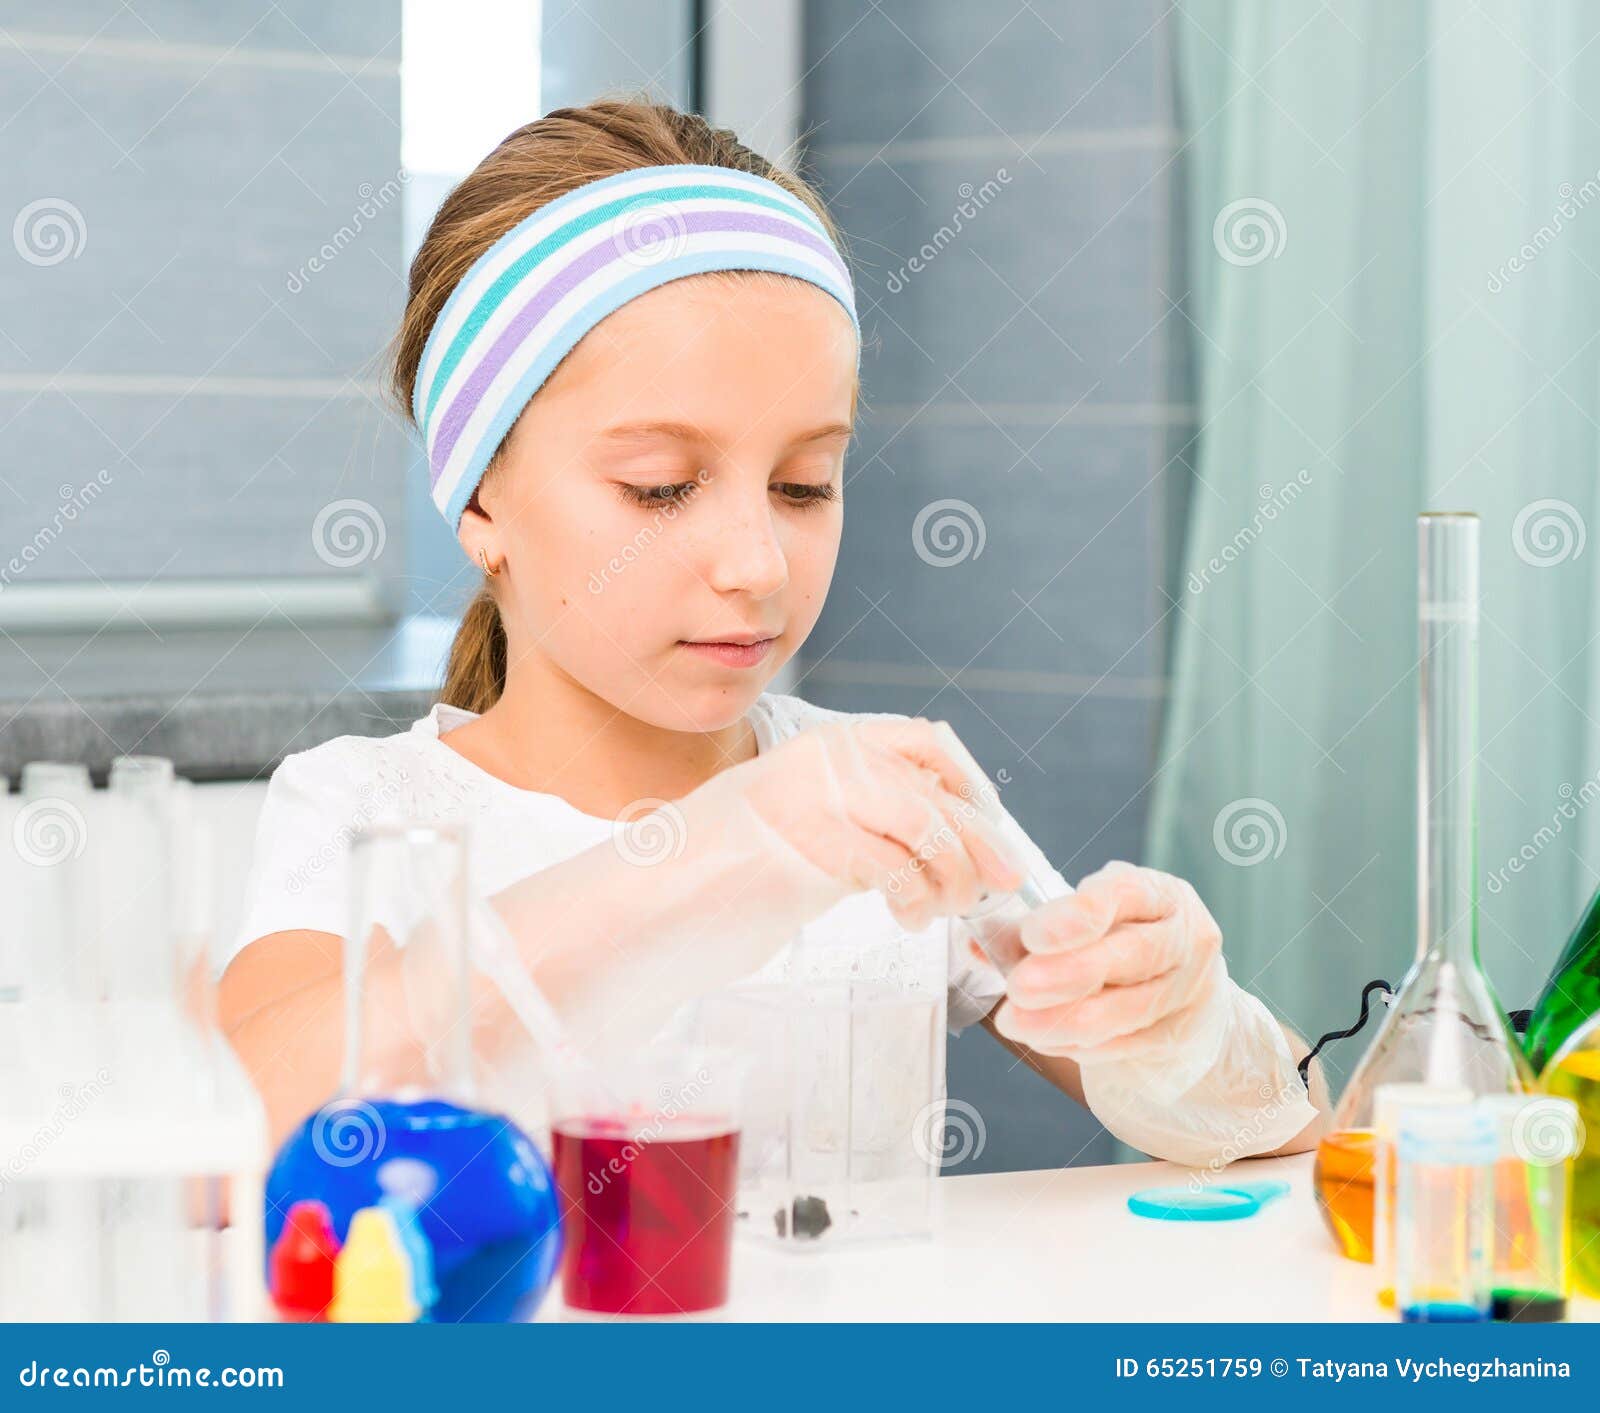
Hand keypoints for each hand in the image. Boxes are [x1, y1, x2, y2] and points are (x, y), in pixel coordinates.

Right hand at [684, 716, 1024, 932]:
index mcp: (824, 748)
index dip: (968, 784)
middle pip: (932, 790)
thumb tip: (943, 835)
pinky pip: (892, 867)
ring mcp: (811, 798)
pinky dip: (915, 897)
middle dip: (979, 842)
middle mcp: (821, 762)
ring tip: (945, 908)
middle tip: (1001, 883)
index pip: (923, 741)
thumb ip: (860, 817)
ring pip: (922, 825)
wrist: (644, 904)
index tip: (991, 827)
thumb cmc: (722, 877)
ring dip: (952, 875)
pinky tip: (908, 918)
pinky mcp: (804, 844)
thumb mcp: (804, 827)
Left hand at [993, 860, 1224, 1064]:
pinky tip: (1042, 1038)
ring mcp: (1188, 989)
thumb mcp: (1090, 914)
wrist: (1182, 983)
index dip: (1075, 917)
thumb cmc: (1120, 936)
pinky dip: (1078, 1045)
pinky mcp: (1177, 1035)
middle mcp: (1184, 937)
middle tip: (1018, 987)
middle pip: (1132, 955)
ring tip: (1015, 1022)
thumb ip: (1036, 923)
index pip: (1123, 895)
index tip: (1032, 936)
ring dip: (1065, 1020)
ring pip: (1129, 1009)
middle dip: (1068, 974)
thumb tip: (979, 943)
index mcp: (1159, 893)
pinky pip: (1126, 1045)